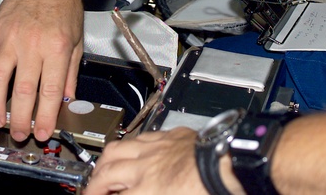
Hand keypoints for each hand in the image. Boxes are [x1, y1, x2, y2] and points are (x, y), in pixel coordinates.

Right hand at [0, 0, 83, 141]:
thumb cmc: (65, 3)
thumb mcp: (76, 39)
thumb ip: (69, 72)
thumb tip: (66, 100)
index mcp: (55, 48)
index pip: (50, 92)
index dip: (46, 117)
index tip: (43, 132)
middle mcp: (32, 45)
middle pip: (23, 91)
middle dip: (21, 118)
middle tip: (19, 134)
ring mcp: (10, 39)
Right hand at [86, 128, 244, 193]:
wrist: (233, 164)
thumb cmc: (213, 190)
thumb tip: (139, 192)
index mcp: (147, 190)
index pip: (111, 193)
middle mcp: (145, 167)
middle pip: (106, 172)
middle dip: (94, 184)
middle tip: (92, 191)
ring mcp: (156, 148)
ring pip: (118, 148)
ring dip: (106, 161)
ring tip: (102, 169)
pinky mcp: (170, 136)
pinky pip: (141, 137)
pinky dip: (130, 145)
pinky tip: (131, 150)